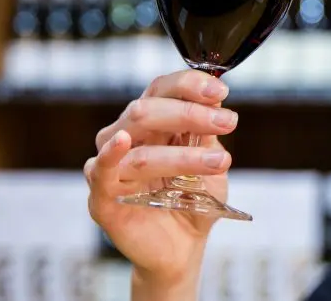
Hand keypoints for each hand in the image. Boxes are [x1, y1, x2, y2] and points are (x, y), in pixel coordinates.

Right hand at [84, 70, 238, 283]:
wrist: (185, 245)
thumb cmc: (194, 199)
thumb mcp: (210, 159)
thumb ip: (207, 133)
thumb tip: (215, 99)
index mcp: (151, 122)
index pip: (162, 88)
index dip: (189, 85)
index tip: (221, 91)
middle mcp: (124, 136)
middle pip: (147, 109)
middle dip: (191, 113)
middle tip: (228, 122)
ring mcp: (109, 165)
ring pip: (138, 142)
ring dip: (184, 152)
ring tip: (219, 160)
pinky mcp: (102, 196)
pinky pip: (102, 171)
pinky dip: (112, 154)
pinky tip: (123, 142)